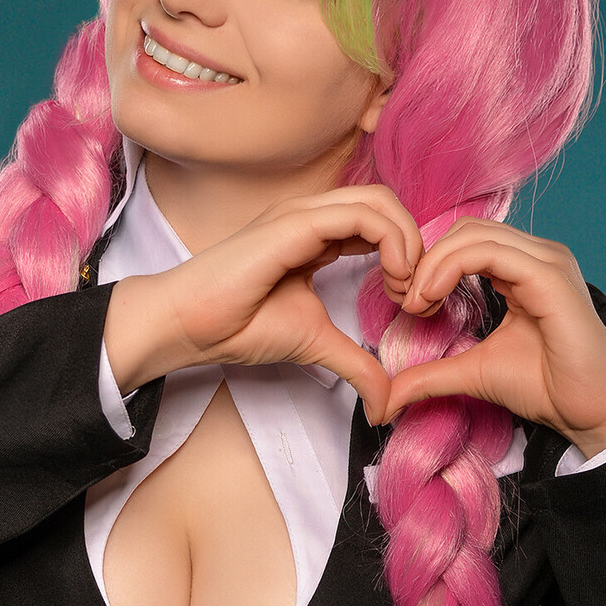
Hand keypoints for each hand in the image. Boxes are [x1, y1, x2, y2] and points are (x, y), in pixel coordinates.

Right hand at [106, 186, 424, 427]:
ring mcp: (303, 215)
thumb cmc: (238, 325)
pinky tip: (393, 278)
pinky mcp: (295, 224)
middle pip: (386, 202)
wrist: (190, 324)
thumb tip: (385, 404)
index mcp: (316, 235)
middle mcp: (312, 216)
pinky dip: (393, 241)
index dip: (407, 254)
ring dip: (409, 242)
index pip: (378, 220)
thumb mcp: (317, 343)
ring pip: (380, 201)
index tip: (409, 300)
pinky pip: (361, 215)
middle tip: (414, 294)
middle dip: (416, 244)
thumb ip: (356, 365)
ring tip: (404, 287)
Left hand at [381, 218, 605, 455]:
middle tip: (407, 301)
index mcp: (523, 267)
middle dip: (426, 260)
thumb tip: (388, 395)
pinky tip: (432, 298)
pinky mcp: (550, 277)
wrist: (590, 412)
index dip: (428, 263)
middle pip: (465, 230)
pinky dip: (450, 269)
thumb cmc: (547, 387)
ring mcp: (547, 261)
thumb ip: (432, 374)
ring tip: (416, 303)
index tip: (408, 304)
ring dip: (432, 264)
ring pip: (473, 235)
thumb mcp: (474, 373)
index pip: (465, 240)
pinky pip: (490, 254)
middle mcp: (537, 255)